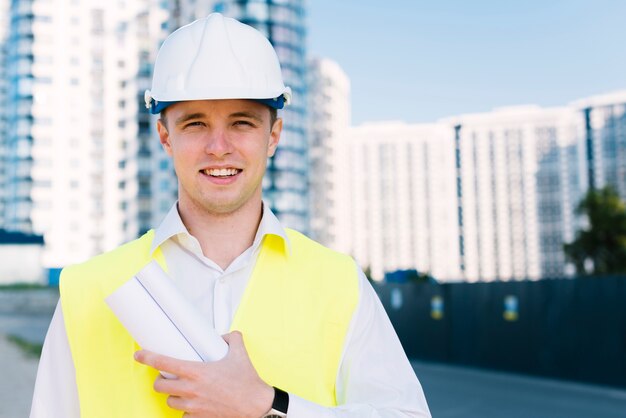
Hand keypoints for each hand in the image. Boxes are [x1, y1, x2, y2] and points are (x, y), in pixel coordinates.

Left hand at [134, 331, 273, 417]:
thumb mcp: (240, 354)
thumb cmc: (247, 382)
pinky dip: (186, 409)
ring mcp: (193, 406)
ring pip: (170, 401)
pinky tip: (194, 404)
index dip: (148, 357)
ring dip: (173, 395)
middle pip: (160, 386)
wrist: (256, 405)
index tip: (139, 354)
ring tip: (183, 391)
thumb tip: (226, 335)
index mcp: (197, 372)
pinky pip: (183, 415)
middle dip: (161, 380)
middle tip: (168, 376)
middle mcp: (191, 389)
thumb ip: (231, 339)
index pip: (164, 362)